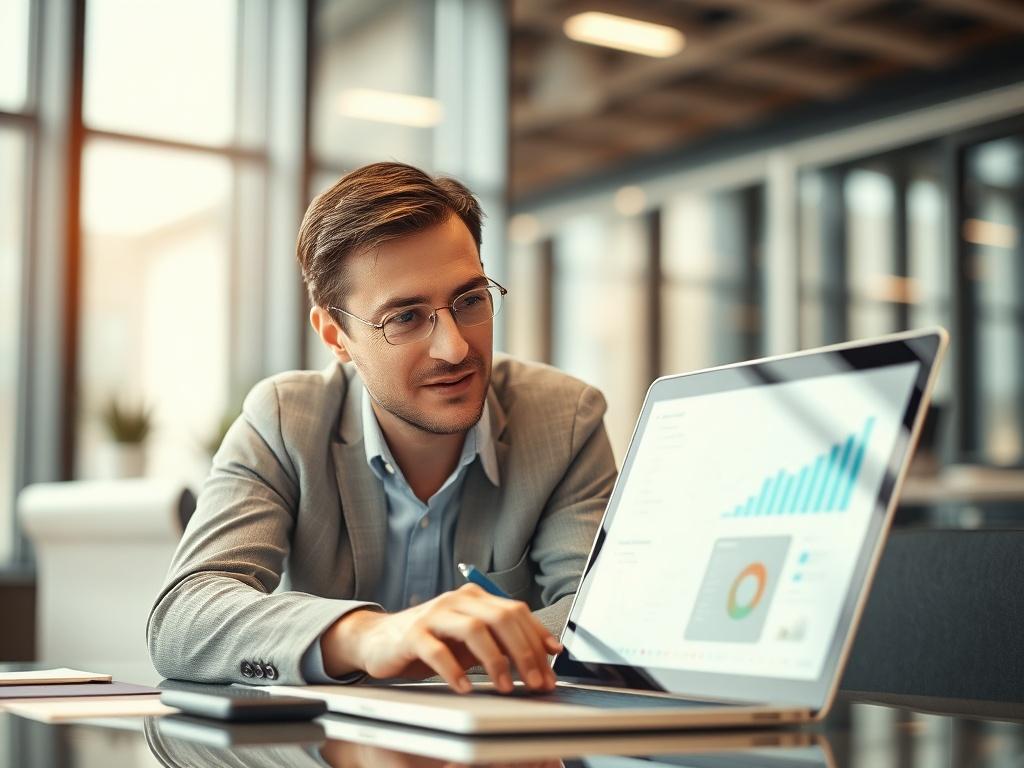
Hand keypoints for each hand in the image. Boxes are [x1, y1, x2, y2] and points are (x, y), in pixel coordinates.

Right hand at [322, 583, 561, 692]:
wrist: (379, 640)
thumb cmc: (430, 640)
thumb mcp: (470, 640)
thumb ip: (501, 640)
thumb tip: (544, 653)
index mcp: (475, 597)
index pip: (516, 611)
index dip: (538, 637)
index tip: (553, 663)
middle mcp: (457, 600)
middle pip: (501, 618)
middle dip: (524, 653)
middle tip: (536, 682)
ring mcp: (434, 615)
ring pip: (475, 630)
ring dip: (496, 661)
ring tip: (506, 687)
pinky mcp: (412, 635)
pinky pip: (438, 651)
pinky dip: (455, 671)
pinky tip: (465, 687)